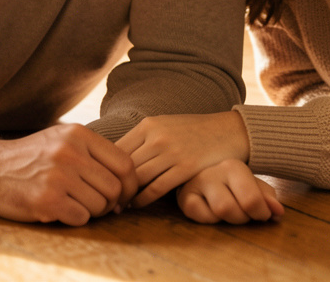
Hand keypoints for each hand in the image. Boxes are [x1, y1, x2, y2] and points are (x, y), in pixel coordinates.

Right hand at [0, 123, 138, 225]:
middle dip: (110, 202)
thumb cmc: (33, 158)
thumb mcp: (63, 139)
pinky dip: (76, 219)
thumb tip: (129, 180)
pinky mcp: (47, 200)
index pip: (125, 164)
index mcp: (78, 134)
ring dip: (92, 211)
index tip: (124, 196)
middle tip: (97, 205)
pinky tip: (62, 210)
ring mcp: (58, 176)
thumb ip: (94, 152)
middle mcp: (70, 152)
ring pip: (99, 205)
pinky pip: (81, 218)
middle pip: (115, 188)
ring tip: (75, 204)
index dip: (131, 185)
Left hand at [118, 111, 248, 206]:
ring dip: (126, 194)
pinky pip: (156, 188)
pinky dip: (143, 199)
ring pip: (138, 178)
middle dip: (113, 183)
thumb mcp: (165, 125)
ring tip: (119, 204)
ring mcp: (172, 152)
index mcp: (148, 124)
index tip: (100, 181)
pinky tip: (137, 205)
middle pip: (124, 165)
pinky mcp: (186, 167)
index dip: (105, 168)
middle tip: (105, 198)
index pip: (116, 149)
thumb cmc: (193, 131)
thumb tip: (113, 157)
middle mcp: (157, 136)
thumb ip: (142, 138)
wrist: (228, 131)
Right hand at [176, 160, 283, 223]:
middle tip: (245, 214)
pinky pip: (202, 217)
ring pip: (219, 212)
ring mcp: (196, 184)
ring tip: (230, 213)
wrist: (201, 172)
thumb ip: (268, 198)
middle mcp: (212, 172)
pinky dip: (211, 220)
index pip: (252, 199)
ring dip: (229, 220)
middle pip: (234, 209)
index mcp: (233, 166)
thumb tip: (278, 212)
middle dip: (244, 218)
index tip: (262, 215)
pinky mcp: (184, 198)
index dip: (261, 214)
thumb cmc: (232, 182)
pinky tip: (213, 212)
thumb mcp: (252, 185)